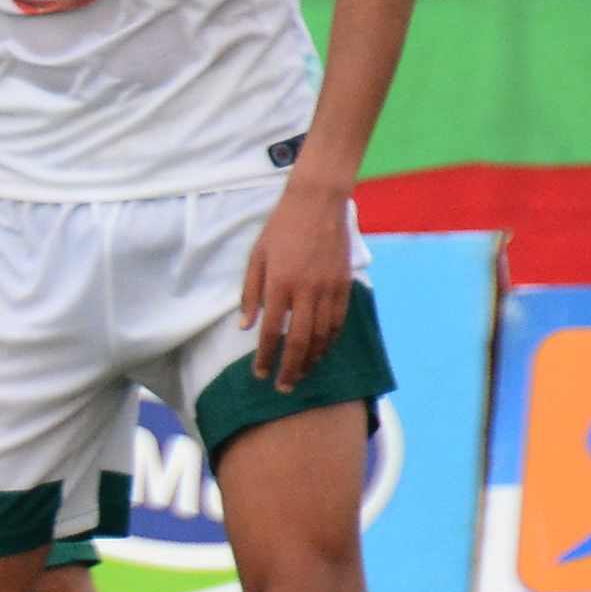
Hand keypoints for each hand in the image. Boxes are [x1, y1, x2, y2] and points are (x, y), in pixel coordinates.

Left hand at [240, 177, 353, 391]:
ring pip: (323, 336)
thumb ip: (250, 294)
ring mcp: (328, 289)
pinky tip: (322, 352)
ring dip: (312, 360)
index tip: (260, 374)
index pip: (271, 331)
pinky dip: (330, 342)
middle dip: (291, 369)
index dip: (265, 357)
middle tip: (283, 387)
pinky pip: (339, 322)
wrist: (317, 204)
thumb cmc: (280, 229)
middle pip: (300, 342)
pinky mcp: (344, 286)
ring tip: (302, 375)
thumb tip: (245, 327)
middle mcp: (305, 291)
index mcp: (279, 284)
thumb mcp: (256, 257)